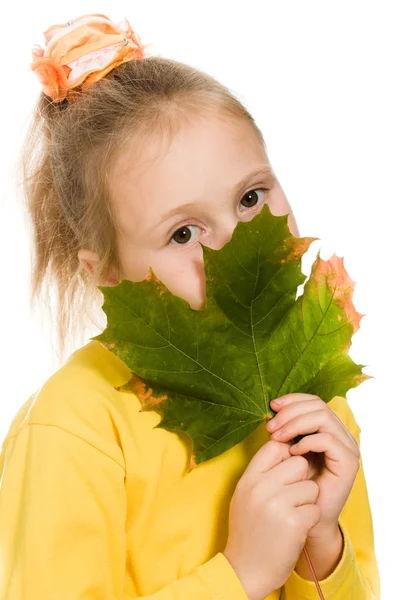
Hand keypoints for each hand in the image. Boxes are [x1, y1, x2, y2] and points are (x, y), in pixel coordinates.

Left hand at [266, 393, 359, 539]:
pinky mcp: (349, 463)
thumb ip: (286, 430)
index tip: (272, 406)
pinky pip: (327, 440)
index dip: (293, 400)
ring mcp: (348, 448)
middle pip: (318, 406)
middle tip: (271, 426)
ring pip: (323, 418)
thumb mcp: (287, 451)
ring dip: (296, 424)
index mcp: (329, 428)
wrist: (307, 521)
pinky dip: (307, 441)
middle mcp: (342, 435)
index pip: (314, 401)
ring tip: (277, 437)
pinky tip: (292, 451)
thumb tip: (273, 409)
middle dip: (291, 412)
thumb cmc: (294, 486)